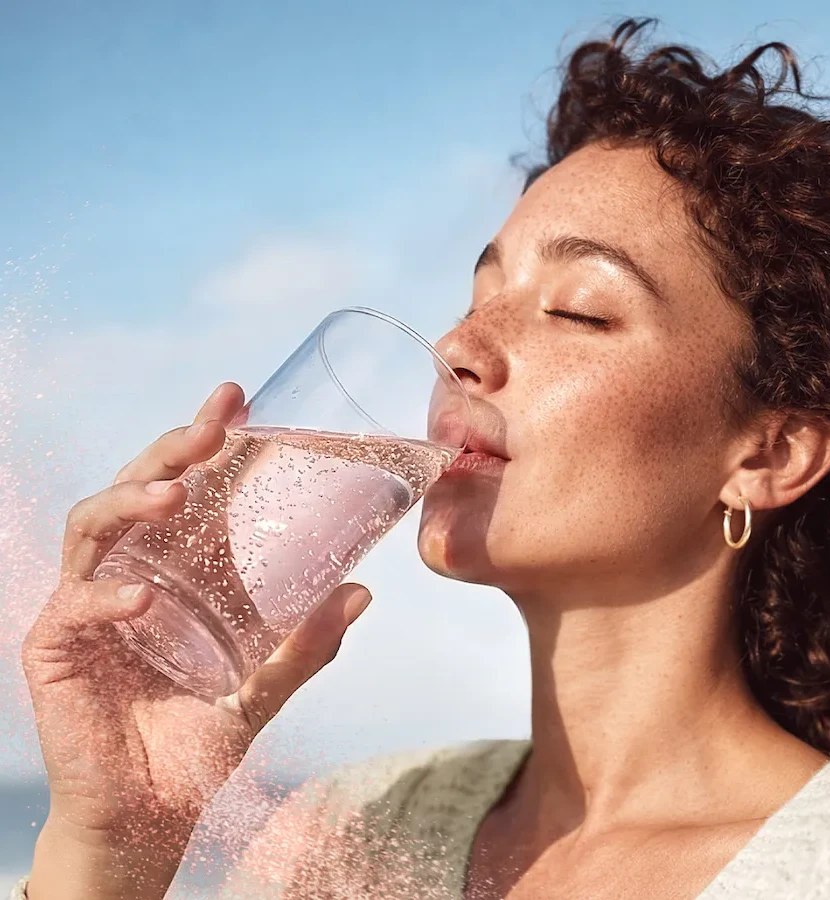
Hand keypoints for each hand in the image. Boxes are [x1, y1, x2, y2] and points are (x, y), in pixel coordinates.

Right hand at [22, 383, 372, 898]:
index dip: (205, 439)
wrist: (151, 816)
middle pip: (137, 487)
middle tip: (211, 424)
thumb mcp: (264, 684)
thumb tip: (362, 593)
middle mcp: (128, 571)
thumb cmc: (199, 741)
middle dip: (171, 448)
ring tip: (176, 491)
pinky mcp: (55, 648)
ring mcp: (88, 605)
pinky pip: (72, 606)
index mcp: (175, 569)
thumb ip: (306, 644)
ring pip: (93, 526)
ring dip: (131, 498)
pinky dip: (105, 596)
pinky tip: (140, 598)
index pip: (184, 486)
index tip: (237, 399)